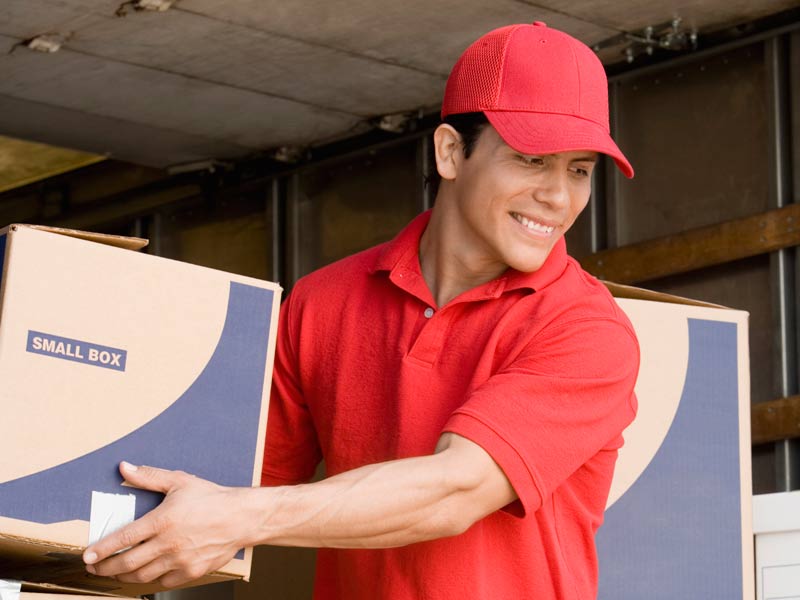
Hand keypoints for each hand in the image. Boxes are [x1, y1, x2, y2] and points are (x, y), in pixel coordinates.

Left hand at [83, 462, 251, 587]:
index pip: (124, 538)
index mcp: (163, 520)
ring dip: (123, 576)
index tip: (88, 555)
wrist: (241, 518)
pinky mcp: (191, 571)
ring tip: (115, 572)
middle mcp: (169, 543)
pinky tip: (143, 575)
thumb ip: (149, 477)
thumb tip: (124, 468)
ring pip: (142, 575)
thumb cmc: (212, 498)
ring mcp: (180, 560)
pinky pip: (163, 582)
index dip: (103, 548)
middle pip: (128, 562)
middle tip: (95, 567)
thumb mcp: (180, 482)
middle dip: (106, 567)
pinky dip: (149, 580)